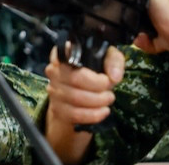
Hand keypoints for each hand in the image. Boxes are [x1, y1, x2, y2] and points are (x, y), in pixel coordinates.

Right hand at [43, 45, 125, 164]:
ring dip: (96, 102)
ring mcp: (54, 91)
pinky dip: (91, 115)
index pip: (65, 53)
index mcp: (64, 55)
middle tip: (110, 92)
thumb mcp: (107, 61)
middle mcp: (54, 71)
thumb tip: (114, 74)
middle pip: (73, 79)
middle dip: (97, 88)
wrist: (82, 100)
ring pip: (73, 97)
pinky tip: (102, 113)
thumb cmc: (95, 76)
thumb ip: (114, 61)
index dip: (87, 66)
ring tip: (108, 102)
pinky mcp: (57, 109)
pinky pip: (72, 114)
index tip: (105, 77)